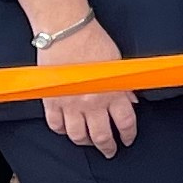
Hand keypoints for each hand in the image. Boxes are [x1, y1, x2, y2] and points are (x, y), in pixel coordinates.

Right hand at [35, 18, 135, 156]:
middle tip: (110, 151)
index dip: (128, 135)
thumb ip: (124, 85)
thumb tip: (131, 100)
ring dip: (85, 142)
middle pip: (101, 135)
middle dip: (107, 147)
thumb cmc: (93, 41)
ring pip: (77, 135)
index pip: (124, 122)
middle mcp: (91, 102)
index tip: (128, 139)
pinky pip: (56, 125)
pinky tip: (67, 130)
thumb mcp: (118, 63)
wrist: (67, 31)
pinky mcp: (51, 101)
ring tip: (89, 143)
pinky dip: (62, 131)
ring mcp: (70, 104)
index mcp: (112, 92)